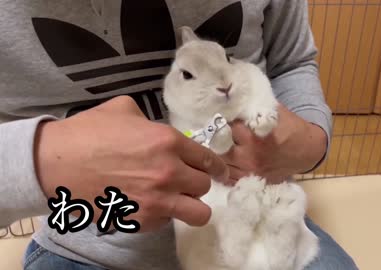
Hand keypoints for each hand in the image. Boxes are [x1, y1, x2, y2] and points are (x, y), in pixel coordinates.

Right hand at [34, 96, 228, 230]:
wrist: (54, 163)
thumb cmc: (87, 132)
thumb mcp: (124, 110)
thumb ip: (151, 121)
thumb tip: (159, 131)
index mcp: (169, 141)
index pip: (209, 159)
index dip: (217, 166)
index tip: (219, 171)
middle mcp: (169, 172)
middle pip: (205, 186)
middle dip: (197, 182)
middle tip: (185, 180)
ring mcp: (157, 200)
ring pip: (198, 213)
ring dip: (191, 205)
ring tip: (179, 200)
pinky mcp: (141, 220)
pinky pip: (168, 223)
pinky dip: (163, 215)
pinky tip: (148, 204)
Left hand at [221, 104, 326, 184]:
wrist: (307, 151)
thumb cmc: (290, 127)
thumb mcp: (274, 111)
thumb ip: (254, 106)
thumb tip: (234, 98)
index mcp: (254, 137)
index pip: (227, 126)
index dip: (224, 119)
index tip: (223, 115)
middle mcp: (249, 156)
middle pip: (219, 146)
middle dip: (218, 137)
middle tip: (219, 130)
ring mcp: (250, 171)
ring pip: (221, 162)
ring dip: (218, 153)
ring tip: (220, 144)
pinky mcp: (252, 180)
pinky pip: (229, 177)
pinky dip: (225, 168)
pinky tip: (225, 160)